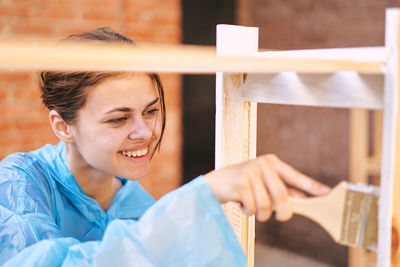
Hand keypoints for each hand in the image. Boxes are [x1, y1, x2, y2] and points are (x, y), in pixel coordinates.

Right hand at [203, 154, 329, 221]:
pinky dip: (248, 212)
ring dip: (260, 213)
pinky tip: (241, 203)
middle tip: (281, 217)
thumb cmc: (241, 183)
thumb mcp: (262, 182)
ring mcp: (250, 172)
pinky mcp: (240, 183)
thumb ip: (281, 189)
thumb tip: (301, 199)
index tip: (326, 193)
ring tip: (251, 205)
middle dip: (283, 211)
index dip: (311, 186)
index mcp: (271, 162)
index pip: (295, 176)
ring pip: (266, 205)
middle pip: (282, 195)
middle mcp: (262, 164)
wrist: (215, 183)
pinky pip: (253, 208)